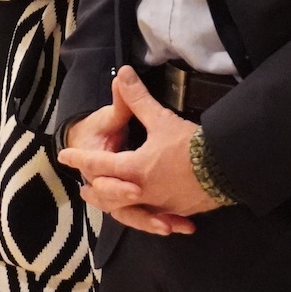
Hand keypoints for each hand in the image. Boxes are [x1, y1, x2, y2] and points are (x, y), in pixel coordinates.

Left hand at [58, 67, 216, 234]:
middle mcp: (142, 191)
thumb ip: (138, 99)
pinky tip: (151, 217)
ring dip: (116, 207)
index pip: (99, 163)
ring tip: (111, 206)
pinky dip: (148, 217)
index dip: (80, 158)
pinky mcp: (179, 211)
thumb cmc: (189, 145)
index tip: (64, 156)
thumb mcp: (161, 119)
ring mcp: (161, 205)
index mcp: (133, 169)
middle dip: (95, 192)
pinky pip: (156, 217)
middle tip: (84, 189)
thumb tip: (122, 74)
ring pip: (131, 211)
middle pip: (110, 196)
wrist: (226, 169)